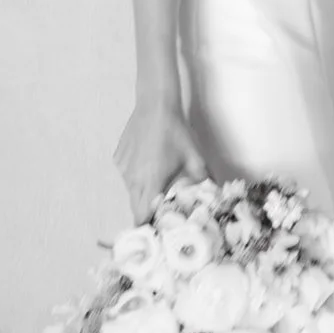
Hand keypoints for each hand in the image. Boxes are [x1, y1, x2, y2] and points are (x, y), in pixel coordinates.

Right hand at [114, 100, 208, 221]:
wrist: (155, 105)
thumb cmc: (176, 132)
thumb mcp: (194, 157)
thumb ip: (204, 180)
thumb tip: (215, 194)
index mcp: (150, 182)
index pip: (141, 216)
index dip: (148, 225)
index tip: (156, 227)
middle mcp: (132, 179)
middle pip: (135, 206)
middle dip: (146, 210)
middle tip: (160, 205)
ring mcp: (122, 169)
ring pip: (130, 189)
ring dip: (142, 189)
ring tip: (157, 174)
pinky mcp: (118, 158)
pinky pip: (126, 173)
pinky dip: (135, 173)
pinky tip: (147, 158)